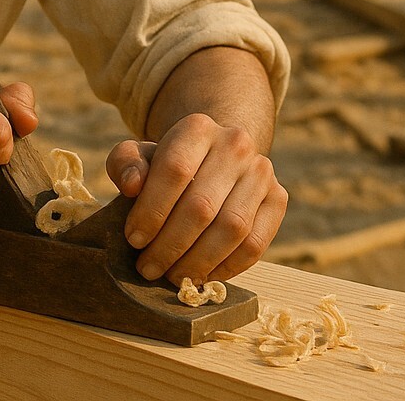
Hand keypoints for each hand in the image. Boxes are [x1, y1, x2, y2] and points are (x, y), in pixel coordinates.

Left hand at [105, 113, 286, 284]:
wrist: (216, 158)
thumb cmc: (170, 163)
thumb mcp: (140, 155)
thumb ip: (125, 163)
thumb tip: (131, 185)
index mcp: (197, 128)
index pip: (174, 171)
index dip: (151, 211)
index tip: (134, 239)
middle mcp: (235, 144)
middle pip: (201, 206)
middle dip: (170, 245)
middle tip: (148, 268)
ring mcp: (262, 171)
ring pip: (232, 229)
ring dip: (198, 261)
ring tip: (173, 277)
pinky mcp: (278, 198)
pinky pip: (256, 244)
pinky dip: (228, 267)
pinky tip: (203, 275)